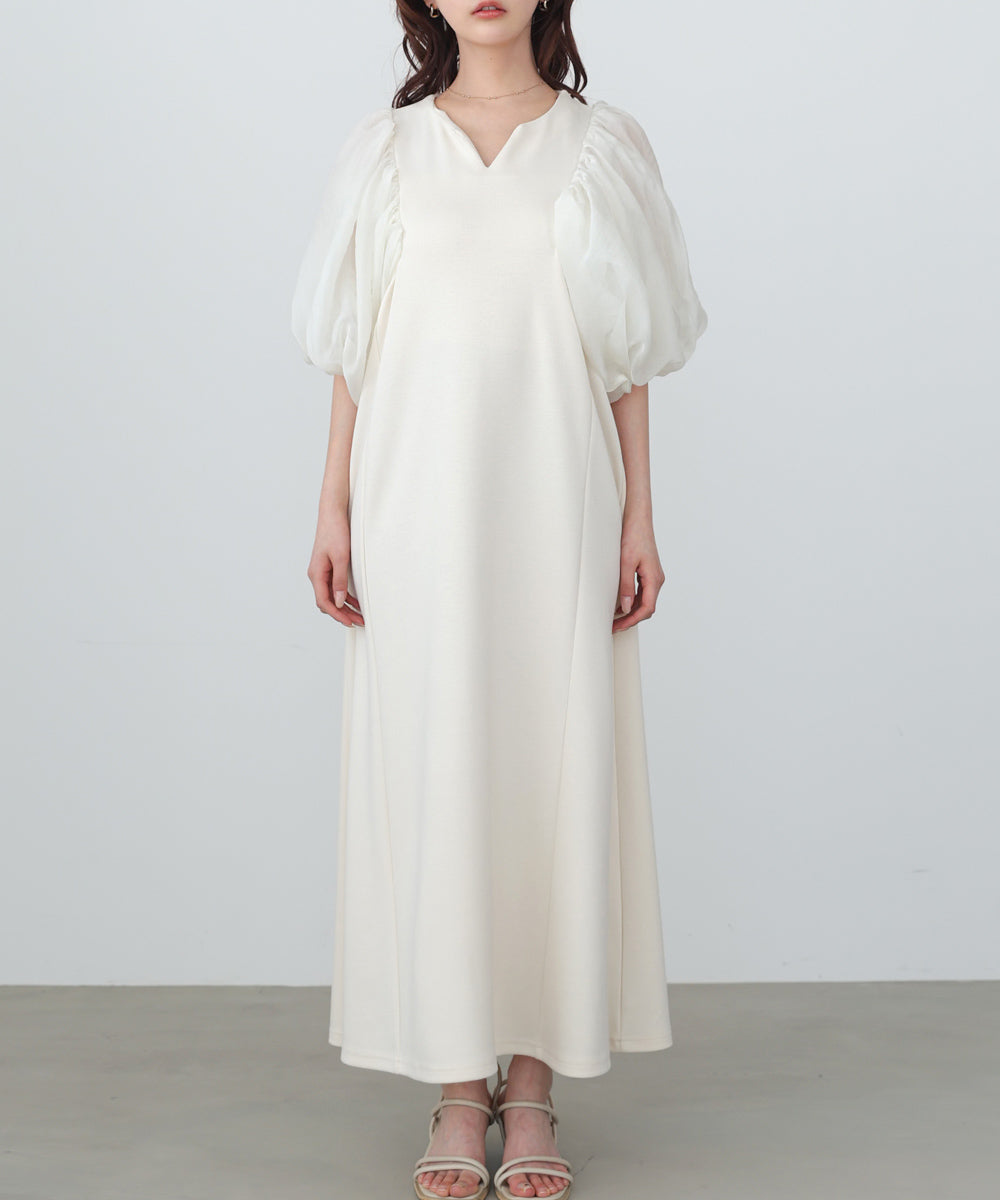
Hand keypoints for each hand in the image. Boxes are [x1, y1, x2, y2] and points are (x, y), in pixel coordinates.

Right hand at [307, 508, 363, 627]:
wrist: (333, 513)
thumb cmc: (336, 532)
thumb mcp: (341, 558)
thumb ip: (339, 581)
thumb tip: (339, 602)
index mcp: (316, 574)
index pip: (324, 602)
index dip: (337, 615)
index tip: (350, 623)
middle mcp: (317, 575)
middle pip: (327, 602)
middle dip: (342, 614)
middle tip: (359, 622)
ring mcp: (322, 572)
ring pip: (332, 596)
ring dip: (345, 607)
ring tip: (360, 616)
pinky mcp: (329, 567)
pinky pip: (335, 587)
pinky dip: (345, 596)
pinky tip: (357, 602)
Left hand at [612, 515, 664, 631]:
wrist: (638, 520)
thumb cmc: (633, 537)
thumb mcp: (626, 562)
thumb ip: (626, 586)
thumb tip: (626, 608)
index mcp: (654, 579)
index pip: (647, 608)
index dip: (632, 620)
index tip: (617, 626)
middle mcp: (657, 580)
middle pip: (647, 608)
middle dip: (631, 619)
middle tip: (613, 627)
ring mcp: (654, 577)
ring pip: (644, 601)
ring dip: (631, 612)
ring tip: (614, 619)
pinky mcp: (648, 573)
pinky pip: (642, 593)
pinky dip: (632, 601)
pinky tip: (619, 605)